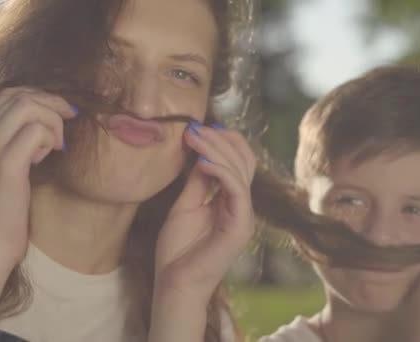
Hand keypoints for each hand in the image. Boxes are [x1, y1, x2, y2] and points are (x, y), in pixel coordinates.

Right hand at [0, 87, 76, 272]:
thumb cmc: (0, 213)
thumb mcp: (3, 171)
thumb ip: (14, 145)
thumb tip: (46, 126)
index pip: (9, 95)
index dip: (41, 97)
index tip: (62, 113)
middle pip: (20, 95)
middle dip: (53, 104)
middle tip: (70, 122)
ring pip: (29, 107)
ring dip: (53, 121)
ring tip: (56, 147)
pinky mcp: (5, 166)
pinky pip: (36, 131)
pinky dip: (51, 138)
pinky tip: (49, 157)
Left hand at [154, 122, 255, 300]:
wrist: (175, 284)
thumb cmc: (177, 250)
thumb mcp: (185, 205)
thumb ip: (198, 181)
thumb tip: (201, 151)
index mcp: (231, 201)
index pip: (238, 162)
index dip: (224, 141)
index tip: (198, 126)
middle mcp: (242, 206)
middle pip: (244, 161)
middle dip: (220, 139)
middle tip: (194, 127)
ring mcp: (244, 216)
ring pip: (240, 171)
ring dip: (216, 149)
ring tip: (193, 137)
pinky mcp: (240, 226)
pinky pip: (236, 190)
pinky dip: (220, 170)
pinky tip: (201, 160)